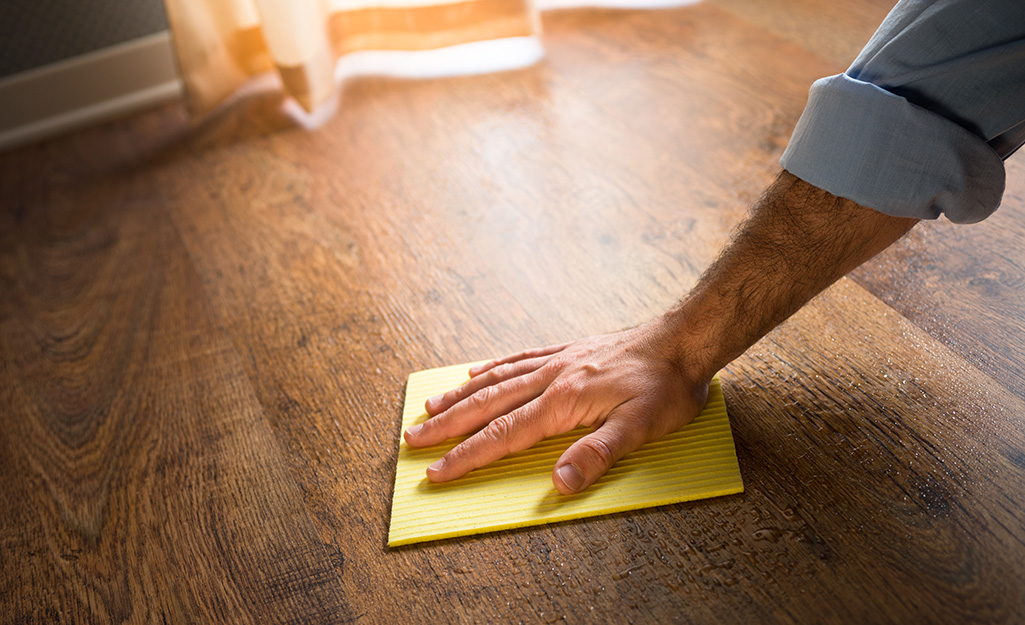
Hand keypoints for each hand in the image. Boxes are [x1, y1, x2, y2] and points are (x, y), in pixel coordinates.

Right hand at [403, 320, 711, 493]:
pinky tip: (476, 372)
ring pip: (496, 380)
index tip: (436, 472)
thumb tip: (558, 484)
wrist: (682, 340)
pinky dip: (491, 368)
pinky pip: (518, 358)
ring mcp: (556, 361)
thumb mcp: (641, 427)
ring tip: (429, 407)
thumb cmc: (665, 386)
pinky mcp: (566, 351)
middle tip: (413, 440)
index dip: (467, 456)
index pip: (503, 434)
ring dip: (460, 396)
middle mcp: (551, 378)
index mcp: (563, 402)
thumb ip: (598, 455)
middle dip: (447, 426)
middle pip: (487, 405)